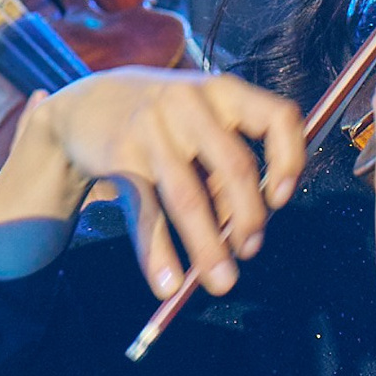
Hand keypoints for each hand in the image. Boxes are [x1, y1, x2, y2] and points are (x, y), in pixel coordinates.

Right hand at [0, 68, 302, 301]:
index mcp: (225, 92)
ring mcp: (152, 127)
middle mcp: (191, 102)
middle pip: (234, 165)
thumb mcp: (199, 128)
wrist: (86, 106)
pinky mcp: (119, 155)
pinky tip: (167, 283)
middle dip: (249, 217)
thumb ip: (223, 170)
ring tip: (221, 282)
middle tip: (250, 251)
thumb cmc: (162, 123)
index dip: (289, 160)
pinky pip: (145, 212)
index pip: (277, 117)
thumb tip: (241, 231)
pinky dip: (157, 252)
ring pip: (188, 196)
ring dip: (208, 246)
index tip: (281, 199)